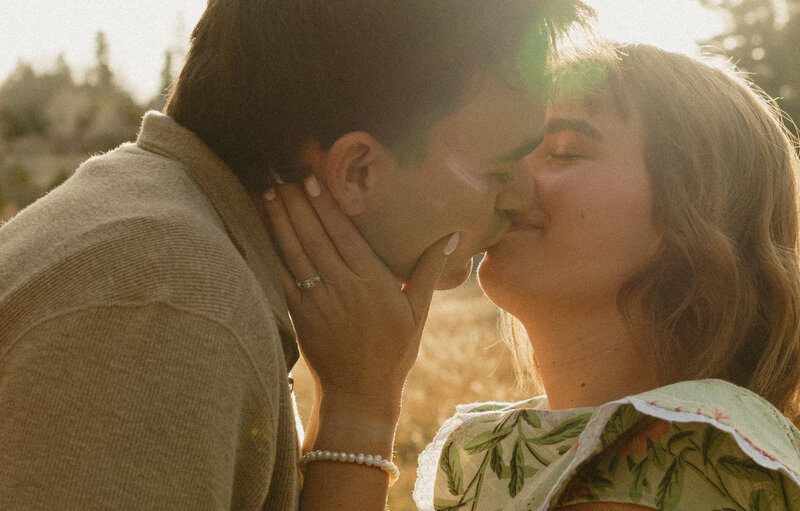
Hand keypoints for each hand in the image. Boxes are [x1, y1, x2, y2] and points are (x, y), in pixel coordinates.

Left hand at [263, 175, 457, 415]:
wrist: (359, 395)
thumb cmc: (394, 353)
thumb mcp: (419, 313)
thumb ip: (431, 271)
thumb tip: (452, 236)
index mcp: (372, 283)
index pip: (344, 234)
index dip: (326, 205)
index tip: (312, 178)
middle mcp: (342, 288)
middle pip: (314, 236)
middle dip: (296, 202)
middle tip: (282, 172)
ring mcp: (316, 301)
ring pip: (294, 252)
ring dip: (279, 219)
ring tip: (268, 190)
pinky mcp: (298, 315)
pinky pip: (281, 275)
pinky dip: (271, 249)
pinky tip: (265, 228)